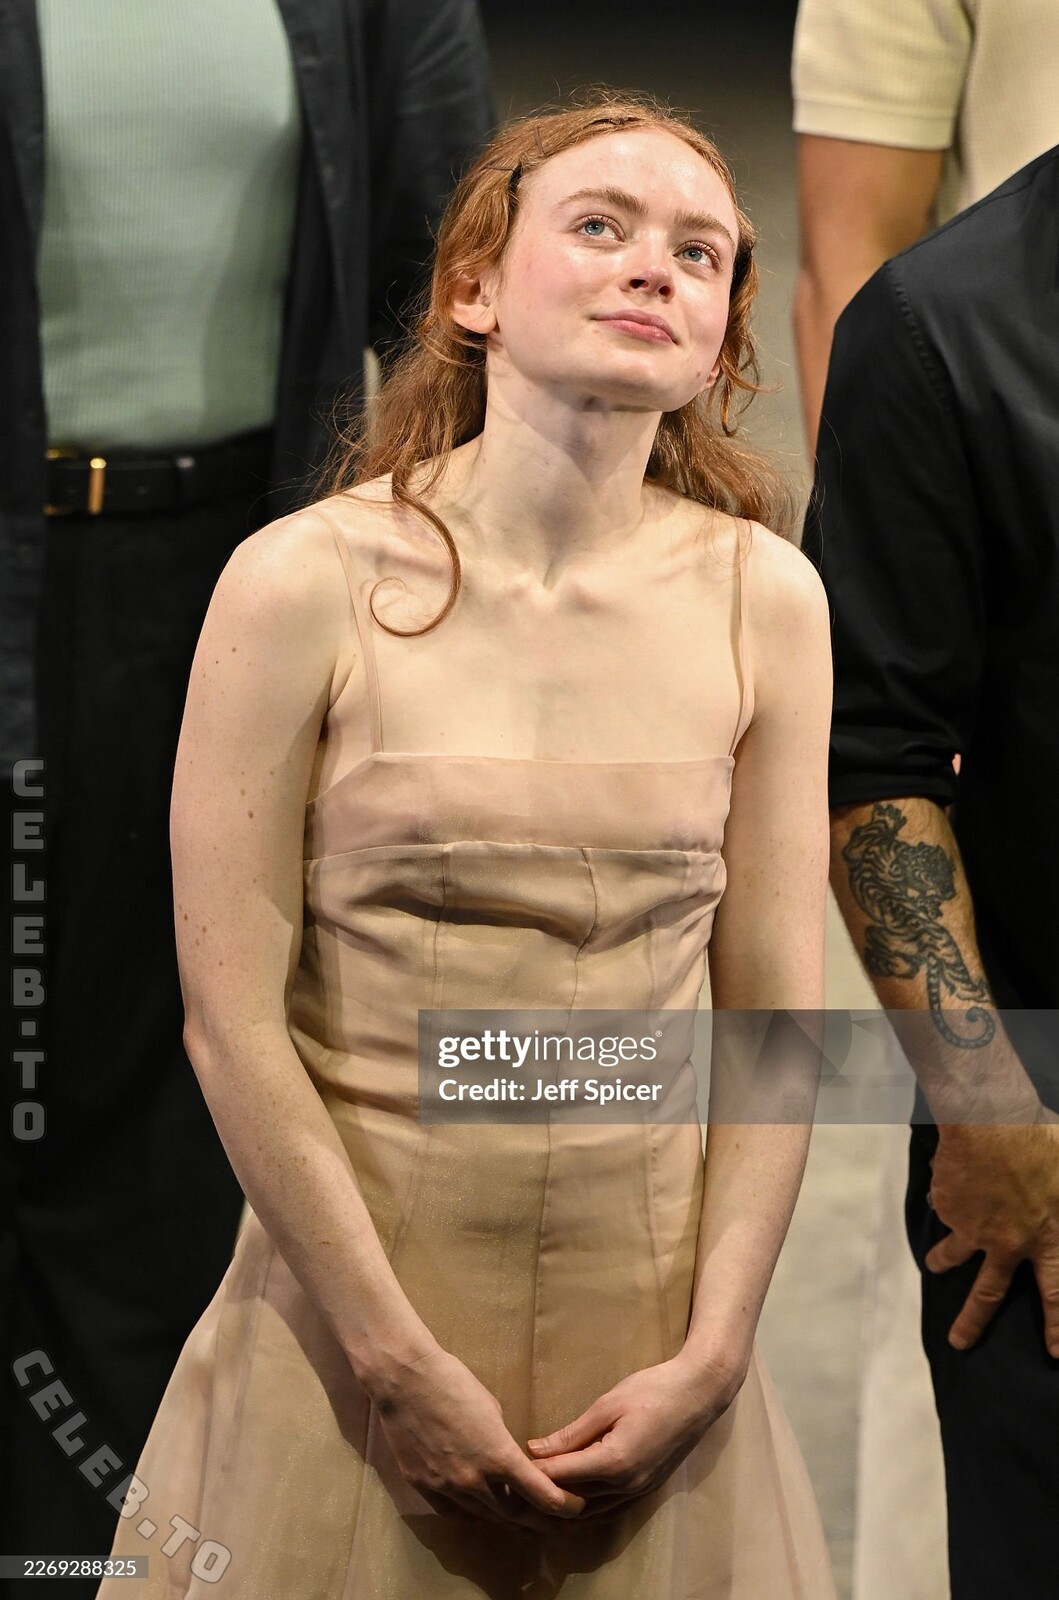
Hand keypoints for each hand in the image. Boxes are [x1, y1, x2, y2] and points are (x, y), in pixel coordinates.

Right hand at [371, 1346, 585, 1530]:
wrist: (405, 1380)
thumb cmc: (453, 1382)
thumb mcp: (491, 1409)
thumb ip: (502, 1442)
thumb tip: (507, 1459)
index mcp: (500, 1457)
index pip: (543, 1497)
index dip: (565, 1507)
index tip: (576, 1508)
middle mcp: (475, 1481)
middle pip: (515, 1515)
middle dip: (537, 1518)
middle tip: (551, 1518)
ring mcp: (447, 1488)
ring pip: (484, 1517)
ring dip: (504, 1518)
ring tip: (519, 1518)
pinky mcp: (424, 1487)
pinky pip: (454, 1513)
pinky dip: (471, 1514)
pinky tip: (478, 1511)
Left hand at [525, 1352, 739, 1518]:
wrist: (699, 1394)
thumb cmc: (652, 1390)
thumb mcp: (607, 1404)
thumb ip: (572, 1433)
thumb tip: (536, 1449)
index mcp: (614, 1463)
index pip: (562, 1477)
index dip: (534, 1474)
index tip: (509, 1466)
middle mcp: (626, 1486)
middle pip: (574, 1501)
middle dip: (544, 1494)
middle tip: (516, 1483)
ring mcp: (639, 1492)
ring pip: (591, 1512)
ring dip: (564, 1505)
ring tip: (537, 1493)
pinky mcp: (646, 1490)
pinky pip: (609, 1509)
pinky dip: (587, 1506)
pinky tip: (571, 1496)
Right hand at [926, 1117, 1058, 1355]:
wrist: (990, 1121)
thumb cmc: (1041, 1141)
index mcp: (1049, 1237)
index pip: (1056, 1293)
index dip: (1057, 1325)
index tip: (1055, 1352)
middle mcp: (1009, 1242)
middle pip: (988, 1293)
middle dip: (972, 1321)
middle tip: (958, 1342)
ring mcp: (974, 1227)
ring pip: (953, 1255)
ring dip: (942, 1262)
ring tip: (934, 1265)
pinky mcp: (950, 1208)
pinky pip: (946, 1209)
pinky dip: (947, 1199)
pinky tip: (949, 1180)